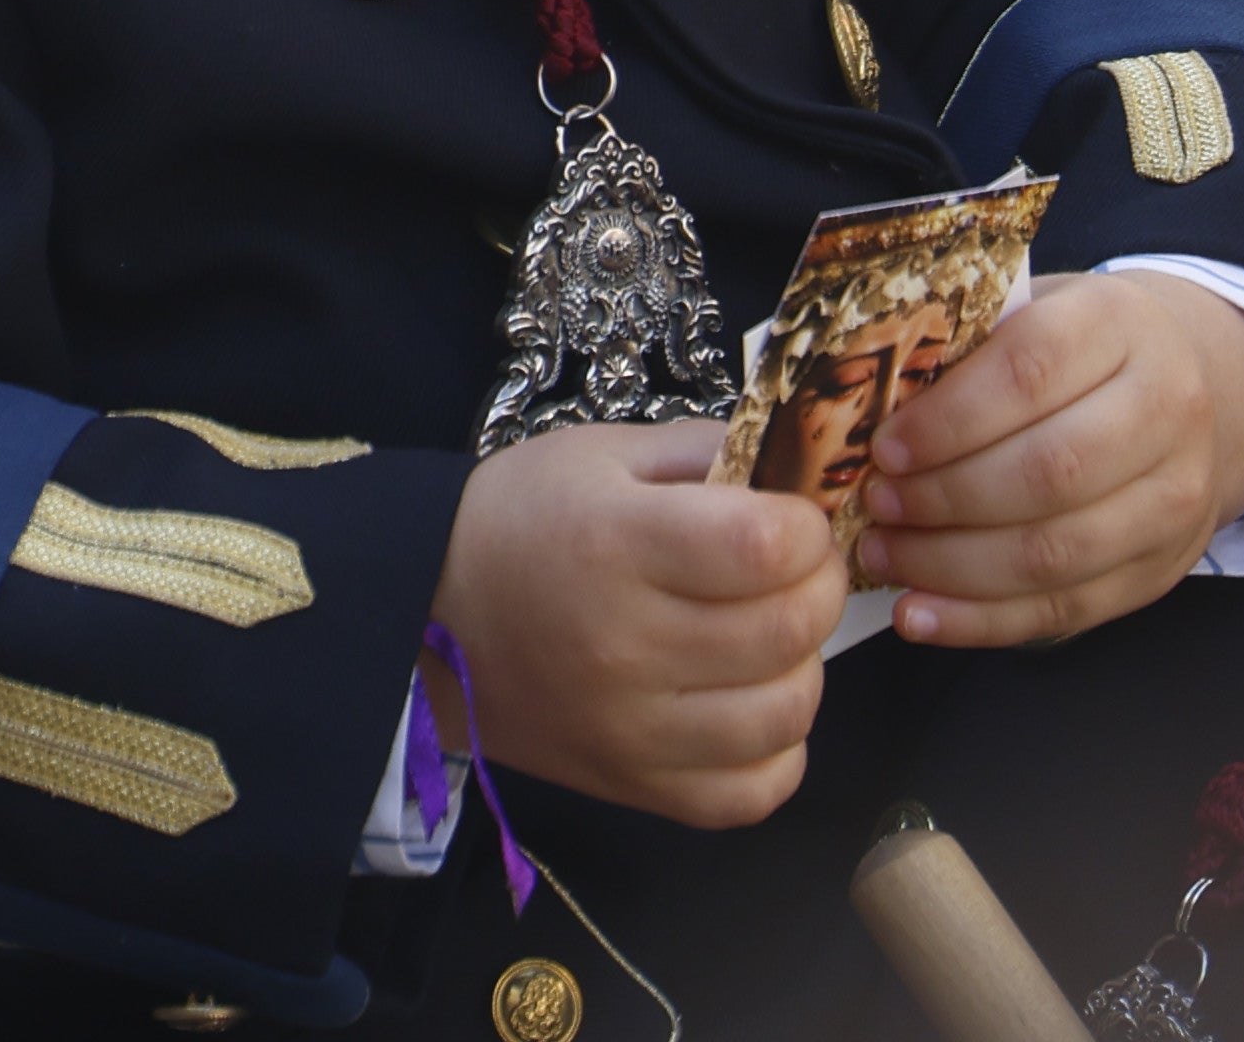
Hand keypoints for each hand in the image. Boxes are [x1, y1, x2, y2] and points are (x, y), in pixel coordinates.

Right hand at [424, 417, 849, 825]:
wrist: (425, 612)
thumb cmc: (522, 519)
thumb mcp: (603, 454)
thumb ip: (709, 452)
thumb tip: (801, 481)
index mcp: (618, 546)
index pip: (767, 548)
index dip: (805, 527)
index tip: (788, 520)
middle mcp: (627, 647)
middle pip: (790, 629)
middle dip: (817, 588)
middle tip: (791, 572)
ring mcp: (633, 732)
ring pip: (787, 714)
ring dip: (803, 667)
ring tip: (770, 639)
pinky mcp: (636, 788)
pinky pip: (755, 792)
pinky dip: (778, 751)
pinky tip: (751, 706)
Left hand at [861, 269, 1243, 647]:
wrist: (1188, 387)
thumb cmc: (1075, 350)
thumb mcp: (1031, 313)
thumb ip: (965, 349)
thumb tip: (862, 405)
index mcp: (1120, 326)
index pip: (1031, 371)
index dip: (950, 418)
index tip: (885, 447)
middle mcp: (1167, 410)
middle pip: (1048, 472)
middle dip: (945, 498)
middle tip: (876, 504)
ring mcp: (1175, 499)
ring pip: (1056, 552)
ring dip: (953, 566)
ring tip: (884, 555)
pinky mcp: (1160, 569)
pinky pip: (1065, 609)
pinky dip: (981, 620)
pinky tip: (921, 614)